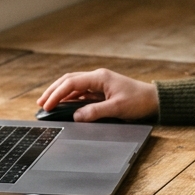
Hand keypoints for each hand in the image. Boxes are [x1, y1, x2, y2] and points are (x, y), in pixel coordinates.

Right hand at [35, 69, 159, 121]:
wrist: (154, 100)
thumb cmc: (139, 101)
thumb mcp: (117, 108)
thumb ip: (95, 112)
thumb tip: (76, 116)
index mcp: (99, 77)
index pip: (71, 83)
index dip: (57, 94)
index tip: (47, 105)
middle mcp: (97, 78)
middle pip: (69, 81)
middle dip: (53, 91)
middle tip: (41, 102)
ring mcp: (99, 84)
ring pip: (74, 86)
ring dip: (60, 94)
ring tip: (48, 104)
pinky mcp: (101, 92)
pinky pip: (81, 94)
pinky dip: (70, 99)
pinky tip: (64, 106)